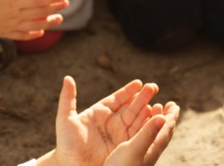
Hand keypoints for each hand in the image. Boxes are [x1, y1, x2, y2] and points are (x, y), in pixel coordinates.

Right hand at [0, 0, 68, 43]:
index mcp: (14, 1)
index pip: (39, 0)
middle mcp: (15, 15)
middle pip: (39, 12)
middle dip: (54, 7)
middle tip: (67, 4)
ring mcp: (10, 25)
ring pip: (34, 25)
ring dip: (48, 22)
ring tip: (59, 20)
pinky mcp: (3, 32)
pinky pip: (22, 34)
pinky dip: (32, 33)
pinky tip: (39, 33)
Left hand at [37, 77, 179, 165]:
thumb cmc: (65, 143)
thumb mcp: (65, 119)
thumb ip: (67, 98)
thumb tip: (67, 78)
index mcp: (99, 112)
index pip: (116, 98)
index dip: (127, 91)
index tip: (138, 83)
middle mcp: (111, 121)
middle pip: (129, 106)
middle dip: (142, 97)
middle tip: (153, 87)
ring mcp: (118, 133)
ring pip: (136, 119)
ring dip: (147, 110)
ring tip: (158, 102)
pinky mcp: (123, 146)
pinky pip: (137, 134)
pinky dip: (147, 126)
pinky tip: (155, 119)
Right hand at [104, 102, 178, 165]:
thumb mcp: (134, 148)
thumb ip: (148, 133)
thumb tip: (164, 117)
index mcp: (153, 147)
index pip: (166, 129)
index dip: (171, 116)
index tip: (174, 105)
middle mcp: (151, 151)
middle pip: (163, 132)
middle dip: (166, 118)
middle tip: (168, 106)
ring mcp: (144, 155)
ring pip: (155, 136)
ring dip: (157, 122)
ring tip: (155, 113)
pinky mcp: (135, 158)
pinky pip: (146, 140)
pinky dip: (146, 130)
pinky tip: (140, 131)